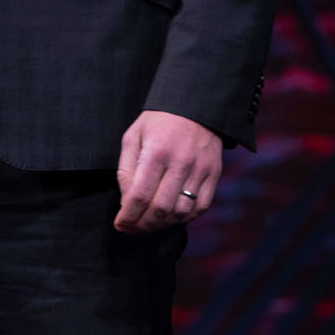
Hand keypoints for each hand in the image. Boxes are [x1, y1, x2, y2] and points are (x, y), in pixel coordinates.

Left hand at [114, 109, 220, 233]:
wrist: (194, 107)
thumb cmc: (158, 123)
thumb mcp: (133, 137)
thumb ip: (126, 169)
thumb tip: (126, 202)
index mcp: (156, 152)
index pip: (140, 195)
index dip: (128, 216)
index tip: (120, 225)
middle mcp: (180, 163)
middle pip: (161, 209)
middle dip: (142, 225)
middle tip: (132, 228)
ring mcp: (200, 170)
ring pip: (181, 212)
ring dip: (162, 224)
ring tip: (149, 223)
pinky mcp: (214, 175)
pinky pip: (201, 207)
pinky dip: (185, 218)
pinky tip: (171, 216)